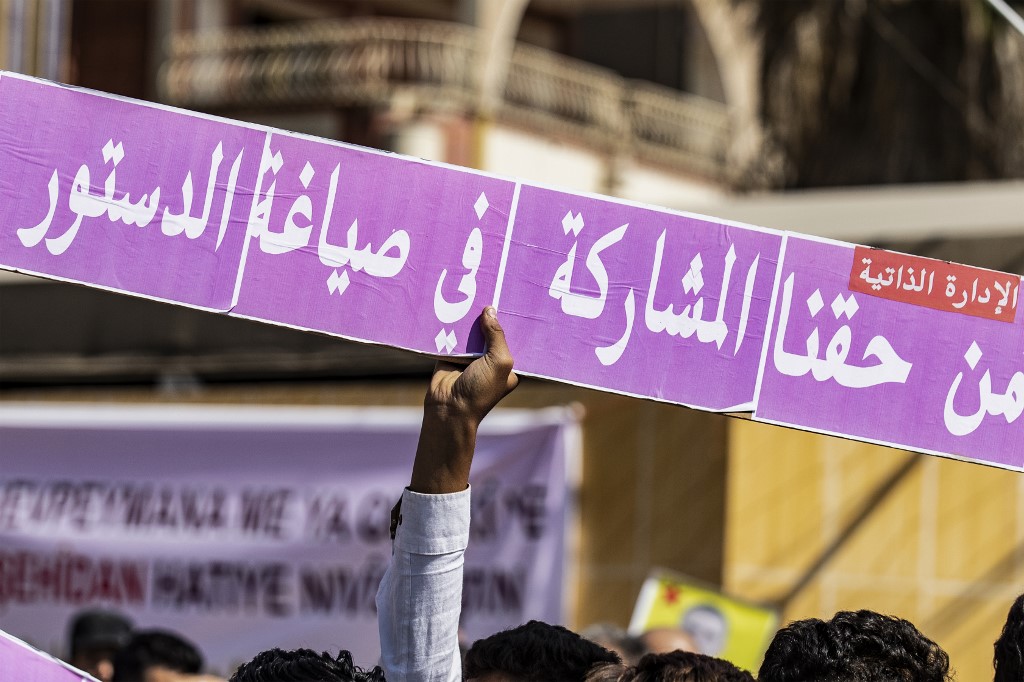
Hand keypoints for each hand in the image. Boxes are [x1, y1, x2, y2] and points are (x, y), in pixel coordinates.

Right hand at [410, 307, 517, 493]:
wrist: (449, 408)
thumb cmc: (481, 390)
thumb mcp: (499, 361)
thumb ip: (497, 335)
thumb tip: (490, 310)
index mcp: (507, 365)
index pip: (512, 339)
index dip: (512, 322)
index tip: (513, 299)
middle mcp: (489, 360)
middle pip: (490, 332)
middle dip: (490, 315)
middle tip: (493, 287)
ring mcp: (469, 357)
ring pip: (471, 331)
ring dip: (470, 317)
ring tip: (475, 290)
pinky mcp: (450, 354)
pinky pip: (452, 334)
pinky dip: (452, 323)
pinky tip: (455, 303)